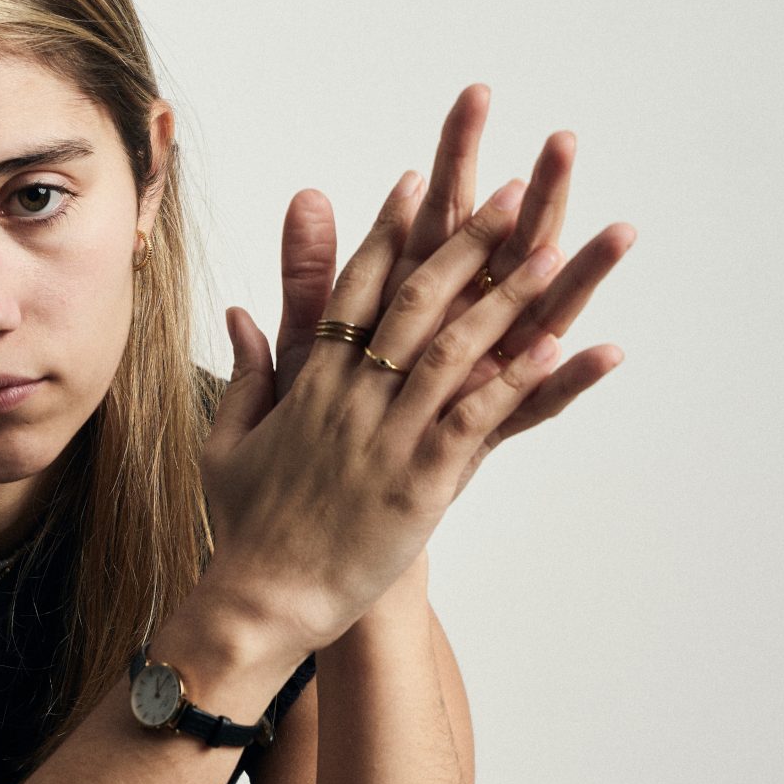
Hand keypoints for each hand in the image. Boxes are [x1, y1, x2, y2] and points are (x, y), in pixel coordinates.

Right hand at [200, 159, 631, 654]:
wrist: (262, 599)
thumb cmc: (246, 527)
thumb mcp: (229, 441)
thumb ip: (246, 373)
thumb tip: (239, 313)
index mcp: (310, 385)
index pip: (354, 290)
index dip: (388, 232)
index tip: (418, 183)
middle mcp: (351, 398)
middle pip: (415, 301)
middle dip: (464, 242)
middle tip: (507, 193)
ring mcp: (387, 437)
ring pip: (455, 349)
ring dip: (507, 297)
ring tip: (551, 251)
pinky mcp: (419, 482)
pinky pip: (476, 419)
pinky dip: (517, 381)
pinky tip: (555, 347)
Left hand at [269, 85, 632, 443]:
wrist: (326, 519)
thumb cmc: (322, 429)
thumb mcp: (314, 343)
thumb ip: (313, 273)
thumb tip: (305, 195)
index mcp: (418, 301)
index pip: (440, 213)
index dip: (456, 156)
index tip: (475, 93)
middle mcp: (462, 331)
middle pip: (506, 250)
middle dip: (536, 196)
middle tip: (564, 139)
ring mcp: (482, 379)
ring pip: (541, 319)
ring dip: (581, 276)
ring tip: (621, 231)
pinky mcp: (485, 435)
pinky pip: (538, 405)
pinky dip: (570, 381)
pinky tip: (608, 352)